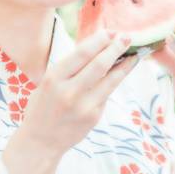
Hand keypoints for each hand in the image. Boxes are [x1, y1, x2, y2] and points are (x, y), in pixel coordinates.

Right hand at [10, 29, 140, 159]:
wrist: (40, 141)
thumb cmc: (43, 106)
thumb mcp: (48, 82)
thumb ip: (70, 67)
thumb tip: (98, 46)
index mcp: (54, 78)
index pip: (82, 53)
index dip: (100, 40)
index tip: (111, 32)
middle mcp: (69, 91)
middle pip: (100, 64)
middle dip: (116, 48)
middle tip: (127, 37)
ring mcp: (84, 106)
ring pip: (111, 80)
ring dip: (125, 65)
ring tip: (134, 54)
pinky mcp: (94, 117)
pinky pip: (107, 94)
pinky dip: (115, 81)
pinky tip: (122, 71)